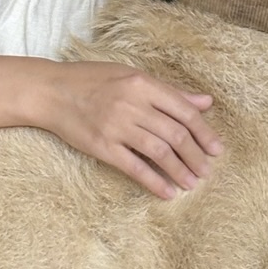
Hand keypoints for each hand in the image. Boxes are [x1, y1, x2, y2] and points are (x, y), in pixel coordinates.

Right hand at [34, 61, 223, 200]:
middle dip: (195, 154)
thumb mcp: (131, 76)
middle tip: (207, 170)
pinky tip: (167, 192)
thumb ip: (168, 92)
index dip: (203, 132)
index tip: (216, 148)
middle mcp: (132, 104)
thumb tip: (205, 102)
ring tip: (193, 182)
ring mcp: (116, 126)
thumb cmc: (92, 80)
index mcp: (142, 84)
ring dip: (179, 170)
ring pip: (159, 151)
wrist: (51, 91)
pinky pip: (134, 167)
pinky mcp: (102, 146)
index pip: (183, 110)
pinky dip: (153, 181)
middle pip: (174, 133)